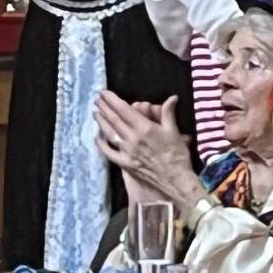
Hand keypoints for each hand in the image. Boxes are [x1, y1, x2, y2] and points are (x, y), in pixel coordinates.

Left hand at [94, 91, 204, 206]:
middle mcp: (132, 138)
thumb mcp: (174, 131)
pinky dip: (102, 145)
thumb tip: (172, 97)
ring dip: (101, 122)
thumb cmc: (177, 155)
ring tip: (95, 113)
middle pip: (114, 120)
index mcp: (144, 128)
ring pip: (110, 133)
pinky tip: (96, 138)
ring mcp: (127, 152)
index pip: (124, 110)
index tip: (104, 93)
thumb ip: (168, 113)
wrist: (175, 179)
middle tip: (97, 99)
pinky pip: (110, 153)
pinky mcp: (125, 164)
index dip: (112, 100)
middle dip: (104, 108)